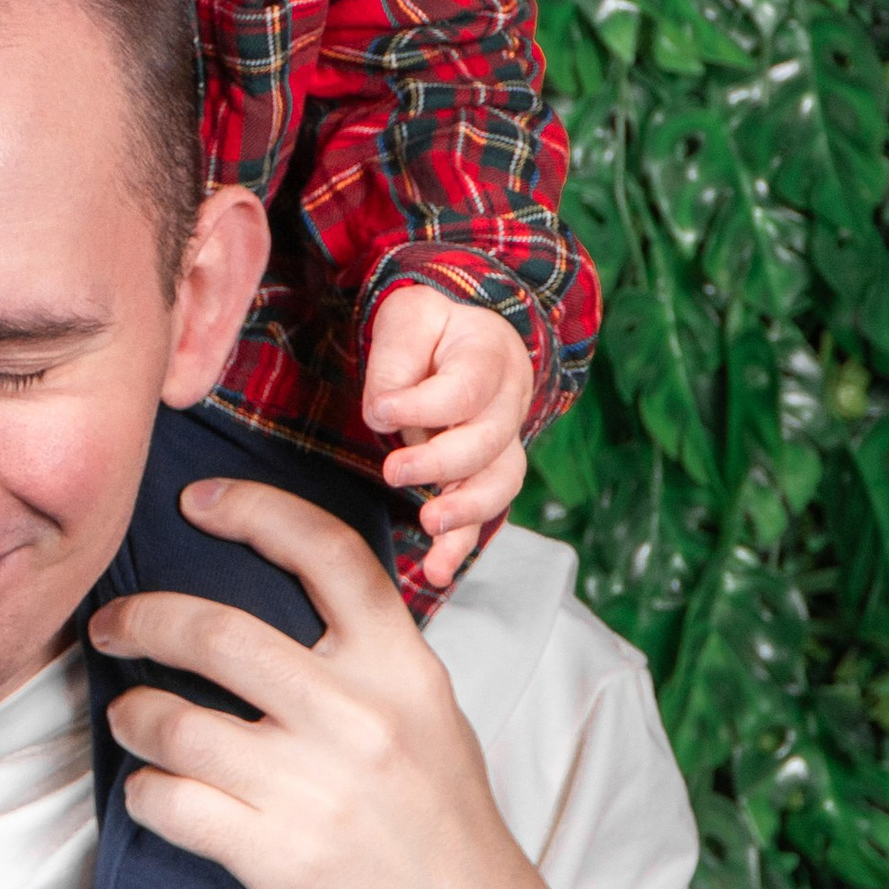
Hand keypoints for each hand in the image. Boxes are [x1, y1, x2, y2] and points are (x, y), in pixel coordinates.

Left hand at [91, 481, 606, 888]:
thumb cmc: (447, 834)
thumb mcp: (432, 721)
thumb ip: (368, 663)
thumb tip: (281, 610)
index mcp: (403, 668)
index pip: (326, 552)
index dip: (253, 510)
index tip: (197, 503)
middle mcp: (359, 715)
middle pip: (217, 631)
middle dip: (142, 620)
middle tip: (112, 627)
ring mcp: (315, 787)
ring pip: (176, 722)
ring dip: (133, 716)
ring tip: (129, 719)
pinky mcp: (278, 857)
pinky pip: (171, 802)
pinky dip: (147, 794)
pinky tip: (156, 795)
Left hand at [361, 286, 535, 589]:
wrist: (455, 342)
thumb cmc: (428, 330)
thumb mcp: (407, 317)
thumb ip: (396, 357)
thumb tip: (384, 413)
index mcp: (491, 355)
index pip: (467, 390)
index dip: (424, 407)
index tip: (379, 412)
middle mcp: (508, 403)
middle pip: (489, 443)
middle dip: (441, 463)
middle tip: (392, 471)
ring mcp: (503, 444)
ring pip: (498, 485)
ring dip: (464, 512)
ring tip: (428, 526)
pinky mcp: (484, 477)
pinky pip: (483, 515)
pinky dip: (461, 545)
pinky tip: (438, 571)